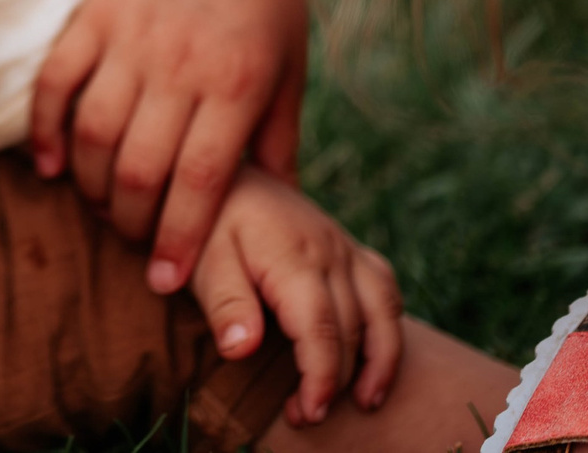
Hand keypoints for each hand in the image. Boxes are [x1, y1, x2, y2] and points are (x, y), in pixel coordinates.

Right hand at [31, 0, 312, 293]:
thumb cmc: (270, 3)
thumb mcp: (291, 74)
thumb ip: (278, 143)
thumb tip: (274, 211)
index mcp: (237, 85)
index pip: (200, 182)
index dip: (179, 239)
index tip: (166, 281)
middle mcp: (180, 66)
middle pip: (141, 168)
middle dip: (133, 223)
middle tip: (135, 241)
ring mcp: (131, 39)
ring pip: (93, 133)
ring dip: (91, 185)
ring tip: (102, 206)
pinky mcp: (95, 15)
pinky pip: (56, 81)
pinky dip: (45, 129)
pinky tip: (49, 165)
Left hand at [193, 169, 401, 424]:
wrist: (216, 171)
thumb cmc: (202, 224)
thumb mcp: (200, 261)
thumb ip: (224, 304)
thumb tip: (243, 350)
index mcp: (292, 255)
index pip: (322, 329)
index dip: (320, 377)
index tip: (308, 412)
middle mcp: (329, 249)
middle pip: (352, 327)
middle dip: (338, 380)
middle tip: (307, 416)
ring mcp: (343, 245)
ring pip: (383, 309)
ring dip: (379, 359)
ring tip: (364, 401)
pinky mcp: (348, 246)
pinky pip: (385, 287)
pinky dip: (387, 324)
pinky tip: (375, 353)